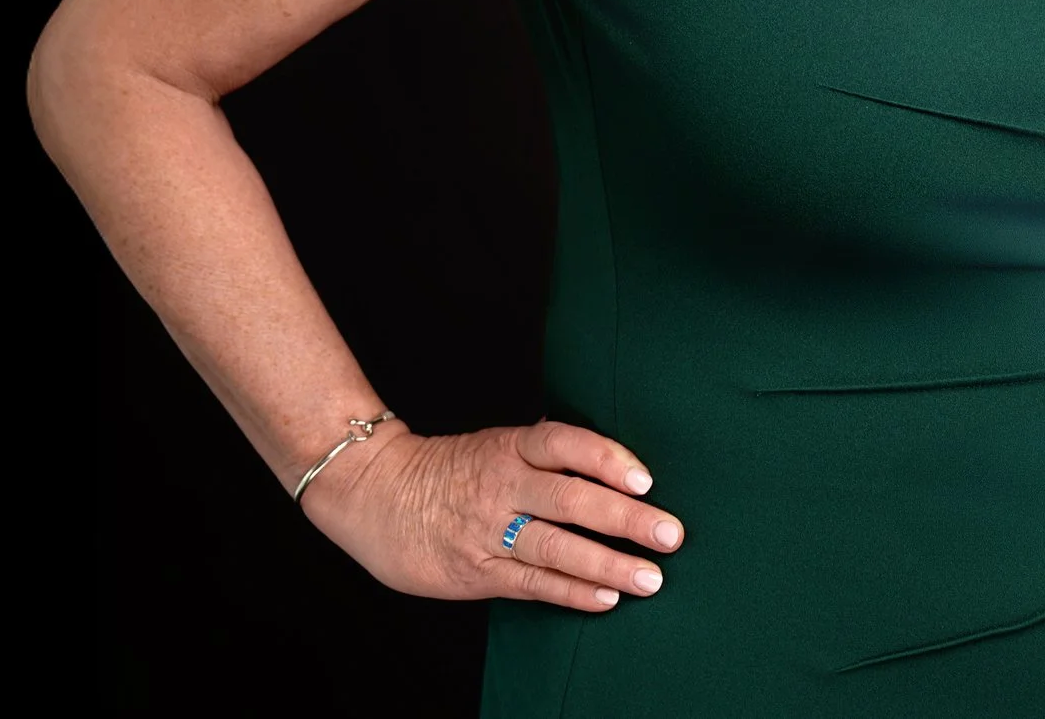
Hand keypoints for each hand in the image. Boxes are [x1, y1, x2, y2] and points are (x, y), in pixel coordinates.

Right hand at [301, 419, 684, 610]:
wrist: (374, 493)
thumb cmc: (450, 469)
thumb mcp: (495, 446)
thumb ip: (546, 458)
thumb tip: (617, 473)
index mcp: (509, 447)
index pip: (565, 445)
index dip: (607, 458)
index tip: (645, 478)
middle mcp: (502, 486)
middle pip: (571, 500)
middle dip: (625, 519)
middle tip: (670, 535)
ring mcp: (488, 530)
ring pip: (556, 548)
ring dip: (608, 564)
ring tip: (650, 578)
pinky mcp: (476, 571)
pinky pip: (531, 584)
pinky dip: (571, 592)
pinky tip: (606, 599)